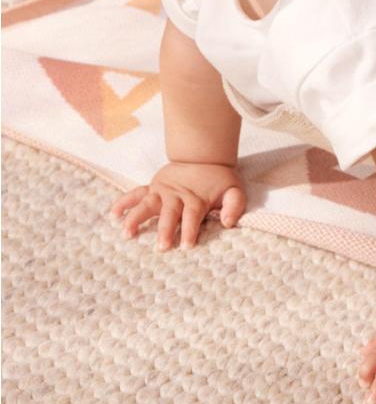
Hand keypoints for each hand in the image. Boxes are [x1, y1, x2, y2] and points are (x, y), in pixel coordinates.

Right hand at [107, 161, 245, 250]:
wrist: (204, 157)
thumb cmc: (219, 180)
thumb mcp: (235, 190)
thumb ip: (234, 205)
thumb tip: (227, 222)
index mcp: (196, 199)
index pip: (192, 216)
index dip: (190, 230)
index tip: (187, 246)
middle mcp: (176, 195)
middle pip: (169, 213)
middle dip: (164, 230)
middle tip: (160, 247)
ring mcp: (161, 191)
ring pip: (147, 204)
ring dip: (136, 218)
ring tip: (127, 233)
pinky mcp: (152, 187)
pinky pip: (135, 194)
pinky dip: (123, 202)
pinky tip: (113, 215)